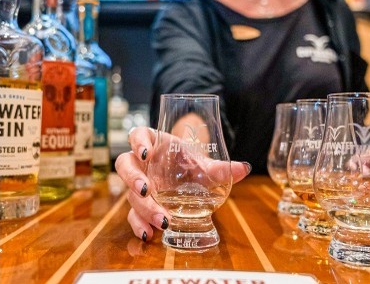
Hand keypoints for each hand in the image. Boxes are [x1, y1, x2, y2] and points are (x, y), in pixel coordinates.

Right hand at [114, 126, 251, 241]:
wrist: (189, 179)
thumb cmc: (191, 165)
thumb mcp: (204, 165)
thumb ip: (221, 168)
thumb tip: (244, 168)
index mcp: (153, 144)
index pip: (137, 135)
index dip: (137, 142)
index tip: (146, 152)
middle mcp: (141, 164)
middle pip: (125, 166)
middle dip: (134, 179)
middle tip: (148, 190)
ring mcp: (137, 185)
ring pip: (130, 194)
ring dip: (143, 207)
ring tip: (162, 219)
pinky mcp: (139, 205)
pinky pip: (132, 215)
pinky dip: (139, 225)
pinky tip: (150, 234)